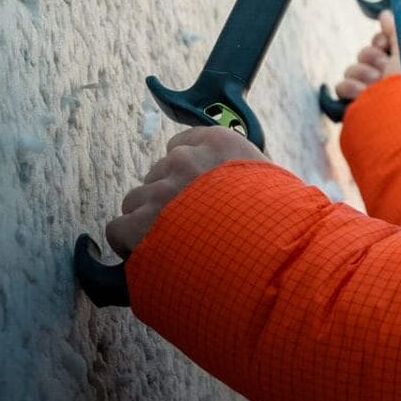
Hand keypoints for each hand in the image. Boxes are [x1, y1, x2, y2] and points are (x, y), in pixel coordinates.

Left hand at [105, 125, 266, 255]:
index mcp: (220, 143)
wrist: (270, 255)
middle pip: (158, 174)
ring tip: (177, 245)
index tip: (194, 192)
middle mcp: (186, 161)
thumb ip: (245, 178)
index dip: (185, 172)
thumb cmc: (282, 227)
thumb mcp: (273, 186)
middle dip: (169, 199)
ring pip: (136, 201)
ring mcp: (161, 191)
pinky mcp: (140, 222)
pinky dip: (129, 245)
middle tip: (191, 226)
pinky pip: (118, 229)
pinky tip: (153, 257)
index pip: (182, 144)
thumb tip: (237, 193)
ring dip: (149, 222)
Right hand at [333, 12, 400, 99]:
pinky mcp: (352, 105)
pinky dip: (351, 89)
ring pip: (352, 68)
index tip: (385, 45)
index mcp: (400, 66)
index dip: (381, 41)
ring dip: (362, 75)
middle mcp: (384, 79)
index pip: (381, 43)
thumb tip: (385, 13)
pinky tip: (361, 96)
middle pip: (366, 53)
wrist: (395, 121)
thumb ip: (397, 32)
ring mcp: (367, 92)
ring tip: (373, 87)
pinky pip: (341, 86)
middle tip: (383, 71)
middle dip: (373, 60)